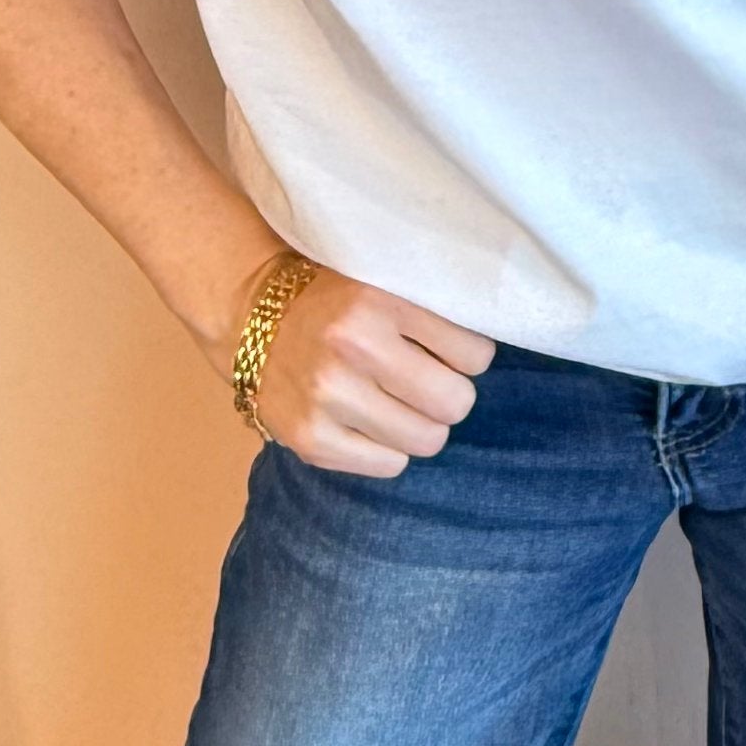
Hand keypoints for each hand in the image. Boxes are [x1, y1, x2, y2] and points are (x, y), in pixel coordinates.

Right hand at [200, 254, 496, 476]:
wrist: (252, 316)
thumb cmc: (335, 298)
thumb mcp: (382, 280)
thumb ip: (430, 308)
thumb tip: (494, 348)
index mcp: (379, 300)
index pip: (474, 353)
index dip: (470, 356)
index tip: (453, 352)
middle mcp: (354, 348)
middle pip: (454, 403)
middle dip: (450, 397)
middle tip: (429, 383)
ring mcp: (330, 397)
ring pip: (426, 440)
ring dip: (421, 425)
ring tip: (397, 403)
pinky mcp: (311, 439)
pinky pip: (389, 466)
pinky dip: (388, 449)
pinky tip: (368, 422)